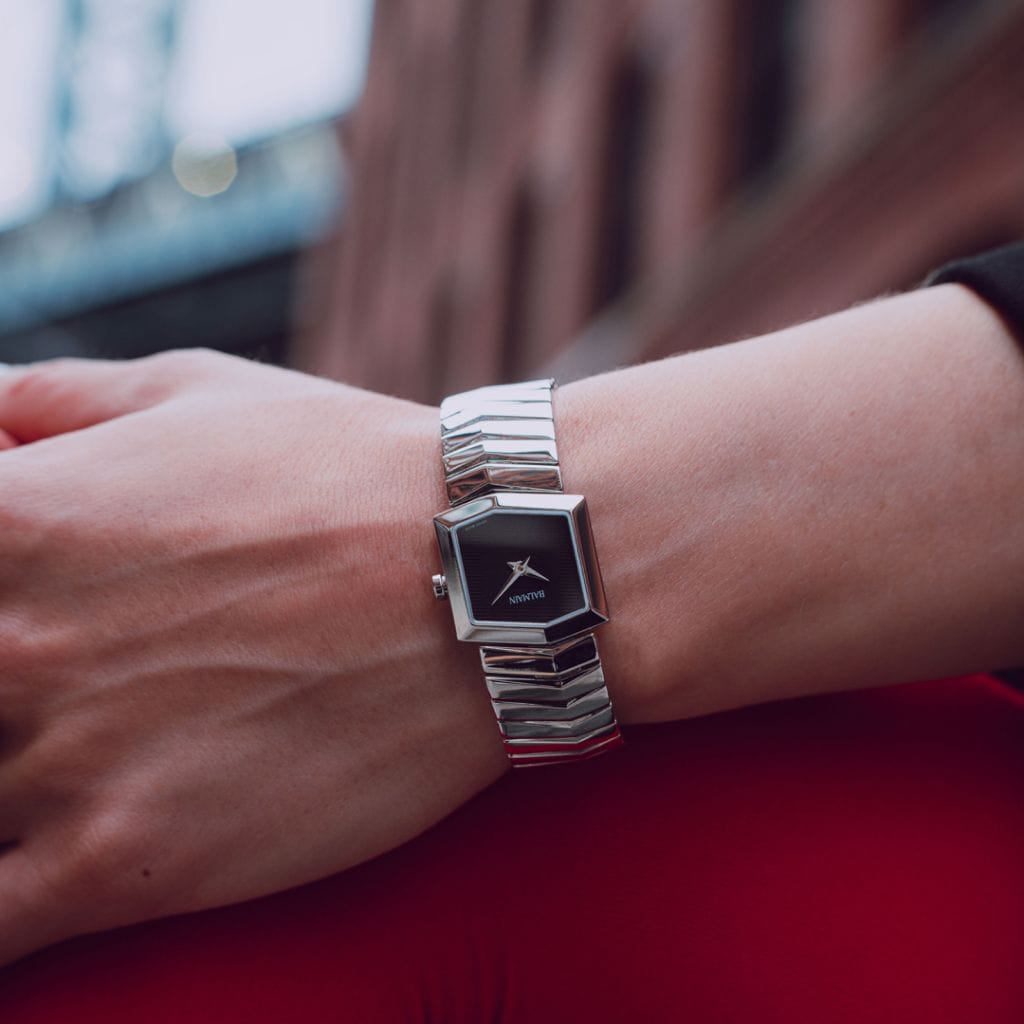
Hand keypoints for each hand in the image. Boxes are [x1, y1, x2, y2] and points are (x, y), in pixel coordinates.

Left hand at [0, 350, 507, 965]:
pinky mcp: (128, 860)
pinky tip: (31, 877)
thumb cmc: (348, 470)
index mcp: (7, 517)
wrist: (487, 571)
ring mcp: (60, 760)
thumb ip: (52, 402)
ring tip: (64, 751)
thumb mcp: (192, 391)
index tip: (6, 620)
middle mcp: (8, 640)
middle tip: (37, 691)